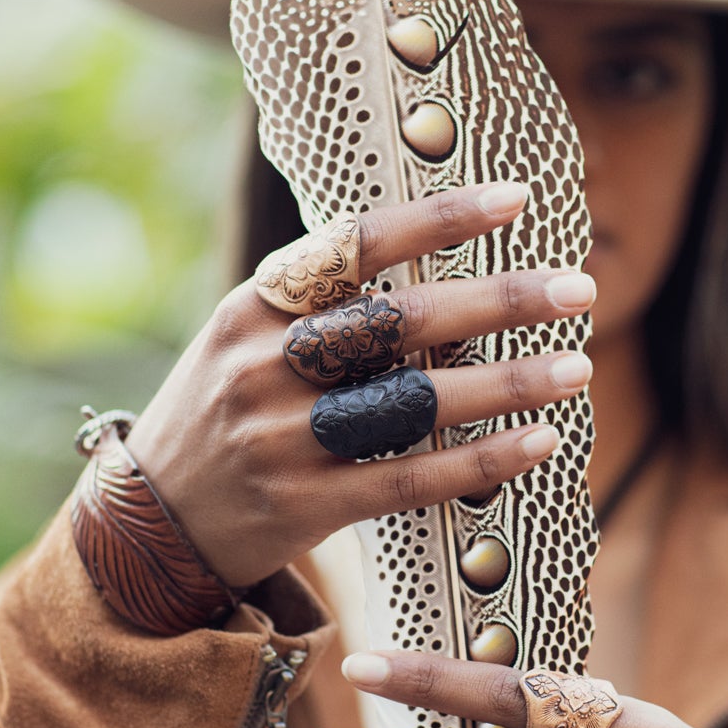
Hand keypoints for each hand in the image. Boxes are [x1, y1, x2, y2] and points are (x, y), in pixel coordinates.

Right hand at [125, 184, 593, 586]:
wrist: (148, 528)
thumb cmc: (225, 416)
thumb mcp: (247, 342)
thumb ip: (327, 309)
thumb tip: (453, 276)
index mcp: (253, 305)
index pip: (355, 244)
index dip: (439, 218)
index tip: (515, 199)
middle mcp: (264, 364)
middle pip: (400, 322)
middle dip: (500, 302)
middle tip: (579, 289)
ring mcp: (282, 438)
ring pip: (415, 402)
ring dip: (506, 384)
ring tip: (576, 367)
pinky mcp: (304, 505)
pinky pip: (410, 479)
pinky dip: (481, 460)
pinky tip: (539, 440)